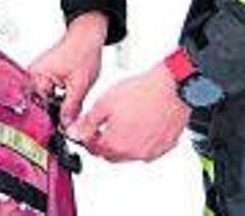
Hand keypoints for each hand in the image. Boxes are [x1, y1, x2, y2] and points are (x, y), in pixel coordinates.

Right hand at [28, 11, 107, 126]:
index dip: (50, 121)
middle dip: (53, 114)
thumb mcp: (80, 86)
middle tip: (66, 121)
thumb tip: (66, 126)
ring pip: (43, 99)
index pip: (38, 107)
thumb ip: (72, 108)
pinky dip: (56, 97)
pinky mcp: (42, 74)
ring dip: (55, 105)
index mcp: (36, 76)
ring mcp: (36, 74)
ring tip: (67, 106)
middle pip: (39, 104)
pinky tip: (66, 98)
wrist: (86, 36)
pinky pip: (46, 92)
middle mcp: (32, 74)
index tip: (60, 130)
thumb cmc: (82, 52)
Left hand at [68, 62, 190, 161]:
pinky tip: (140, 125)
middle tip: (101, 126)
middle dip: (103, 143)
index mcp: (116, 144)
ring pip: (131, 153)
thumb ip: (87, 123)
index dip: (87, 138)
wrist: (171, 89)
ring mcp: (152, 152)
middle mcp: (135, 153)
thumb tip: (73, 134)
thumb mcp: (103, 104)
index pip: (94, 149)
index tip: (86, 129)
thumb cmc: (140, 93)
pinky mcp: (166, 146)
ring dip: (122, 143)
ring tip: (121, 122)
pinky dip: (141, 141)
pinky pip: (149, 149)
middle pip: (112, 154)